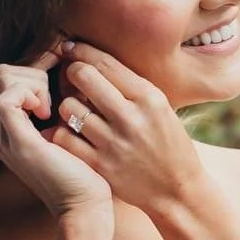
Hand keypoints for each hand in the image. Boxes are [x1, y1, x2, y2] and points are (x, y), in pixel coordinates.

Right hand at [0, 47, 113, 218]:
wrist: (84, 207)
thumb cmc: (85, 171)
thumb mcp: (68, 130)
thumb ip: (60, 107)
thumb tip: (69, 70)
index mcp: (11, 129)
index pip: (9, 78)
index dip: (36, 65)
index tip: (61, 70)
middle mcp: (1, 132)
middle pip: (4, 73)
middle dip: (35, 70)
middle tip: (58, 93)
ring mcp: (5, 137)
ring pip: (3, 79)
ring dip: (33, 81)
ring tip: (52, 107)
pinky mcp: (18, 142)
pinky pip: (7, 98)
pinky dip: (29, 94)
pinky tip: (47, 112)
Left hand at [48, 41, 206, 218]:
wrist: (178, 190)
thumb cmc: (169, 144)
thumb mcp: (161, 108)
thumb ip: (131, 86)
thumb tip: (95, 59)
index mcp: (149, 97)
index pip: (105, 62)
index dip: (81, 51)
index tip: (69, 48)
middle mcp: (131, 117)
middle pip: (83, 77)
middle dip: (70, 72)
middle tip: (69, 77)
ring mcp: (114, 142)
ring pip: (68, 107)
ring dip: (66, 105)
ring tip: (73, 110)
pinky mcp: (101, 165)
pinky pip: (64, 137)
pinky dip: (61, 131)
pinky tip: (69, 132)